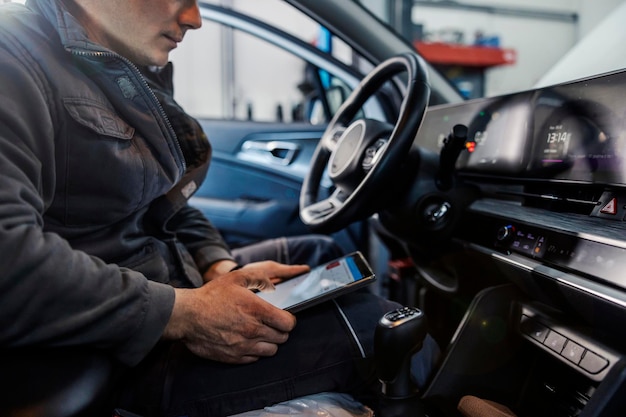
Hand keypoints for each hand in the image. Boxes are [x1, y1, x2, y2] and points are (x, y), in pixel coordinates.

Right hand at [164, 261, 309, 363]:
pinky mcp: (234, 357)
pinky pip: (256, 358)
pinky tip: (247, 340)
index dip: (289, 319)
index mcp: (257, 310)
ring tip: (260, 332)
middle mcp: (253, 330)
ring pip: (272, 350)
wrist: (187, 316)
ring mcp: (244, 346)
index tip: (284, 316)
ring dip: (269, 342)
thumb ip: (259, 278)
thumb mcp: (236, 278)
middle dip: (280, 330)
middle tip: (271, 323)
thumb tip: (274, 285)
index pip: (289, 323)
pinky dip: (255, 351)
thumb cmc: (211, 295)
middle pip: (282, 338)